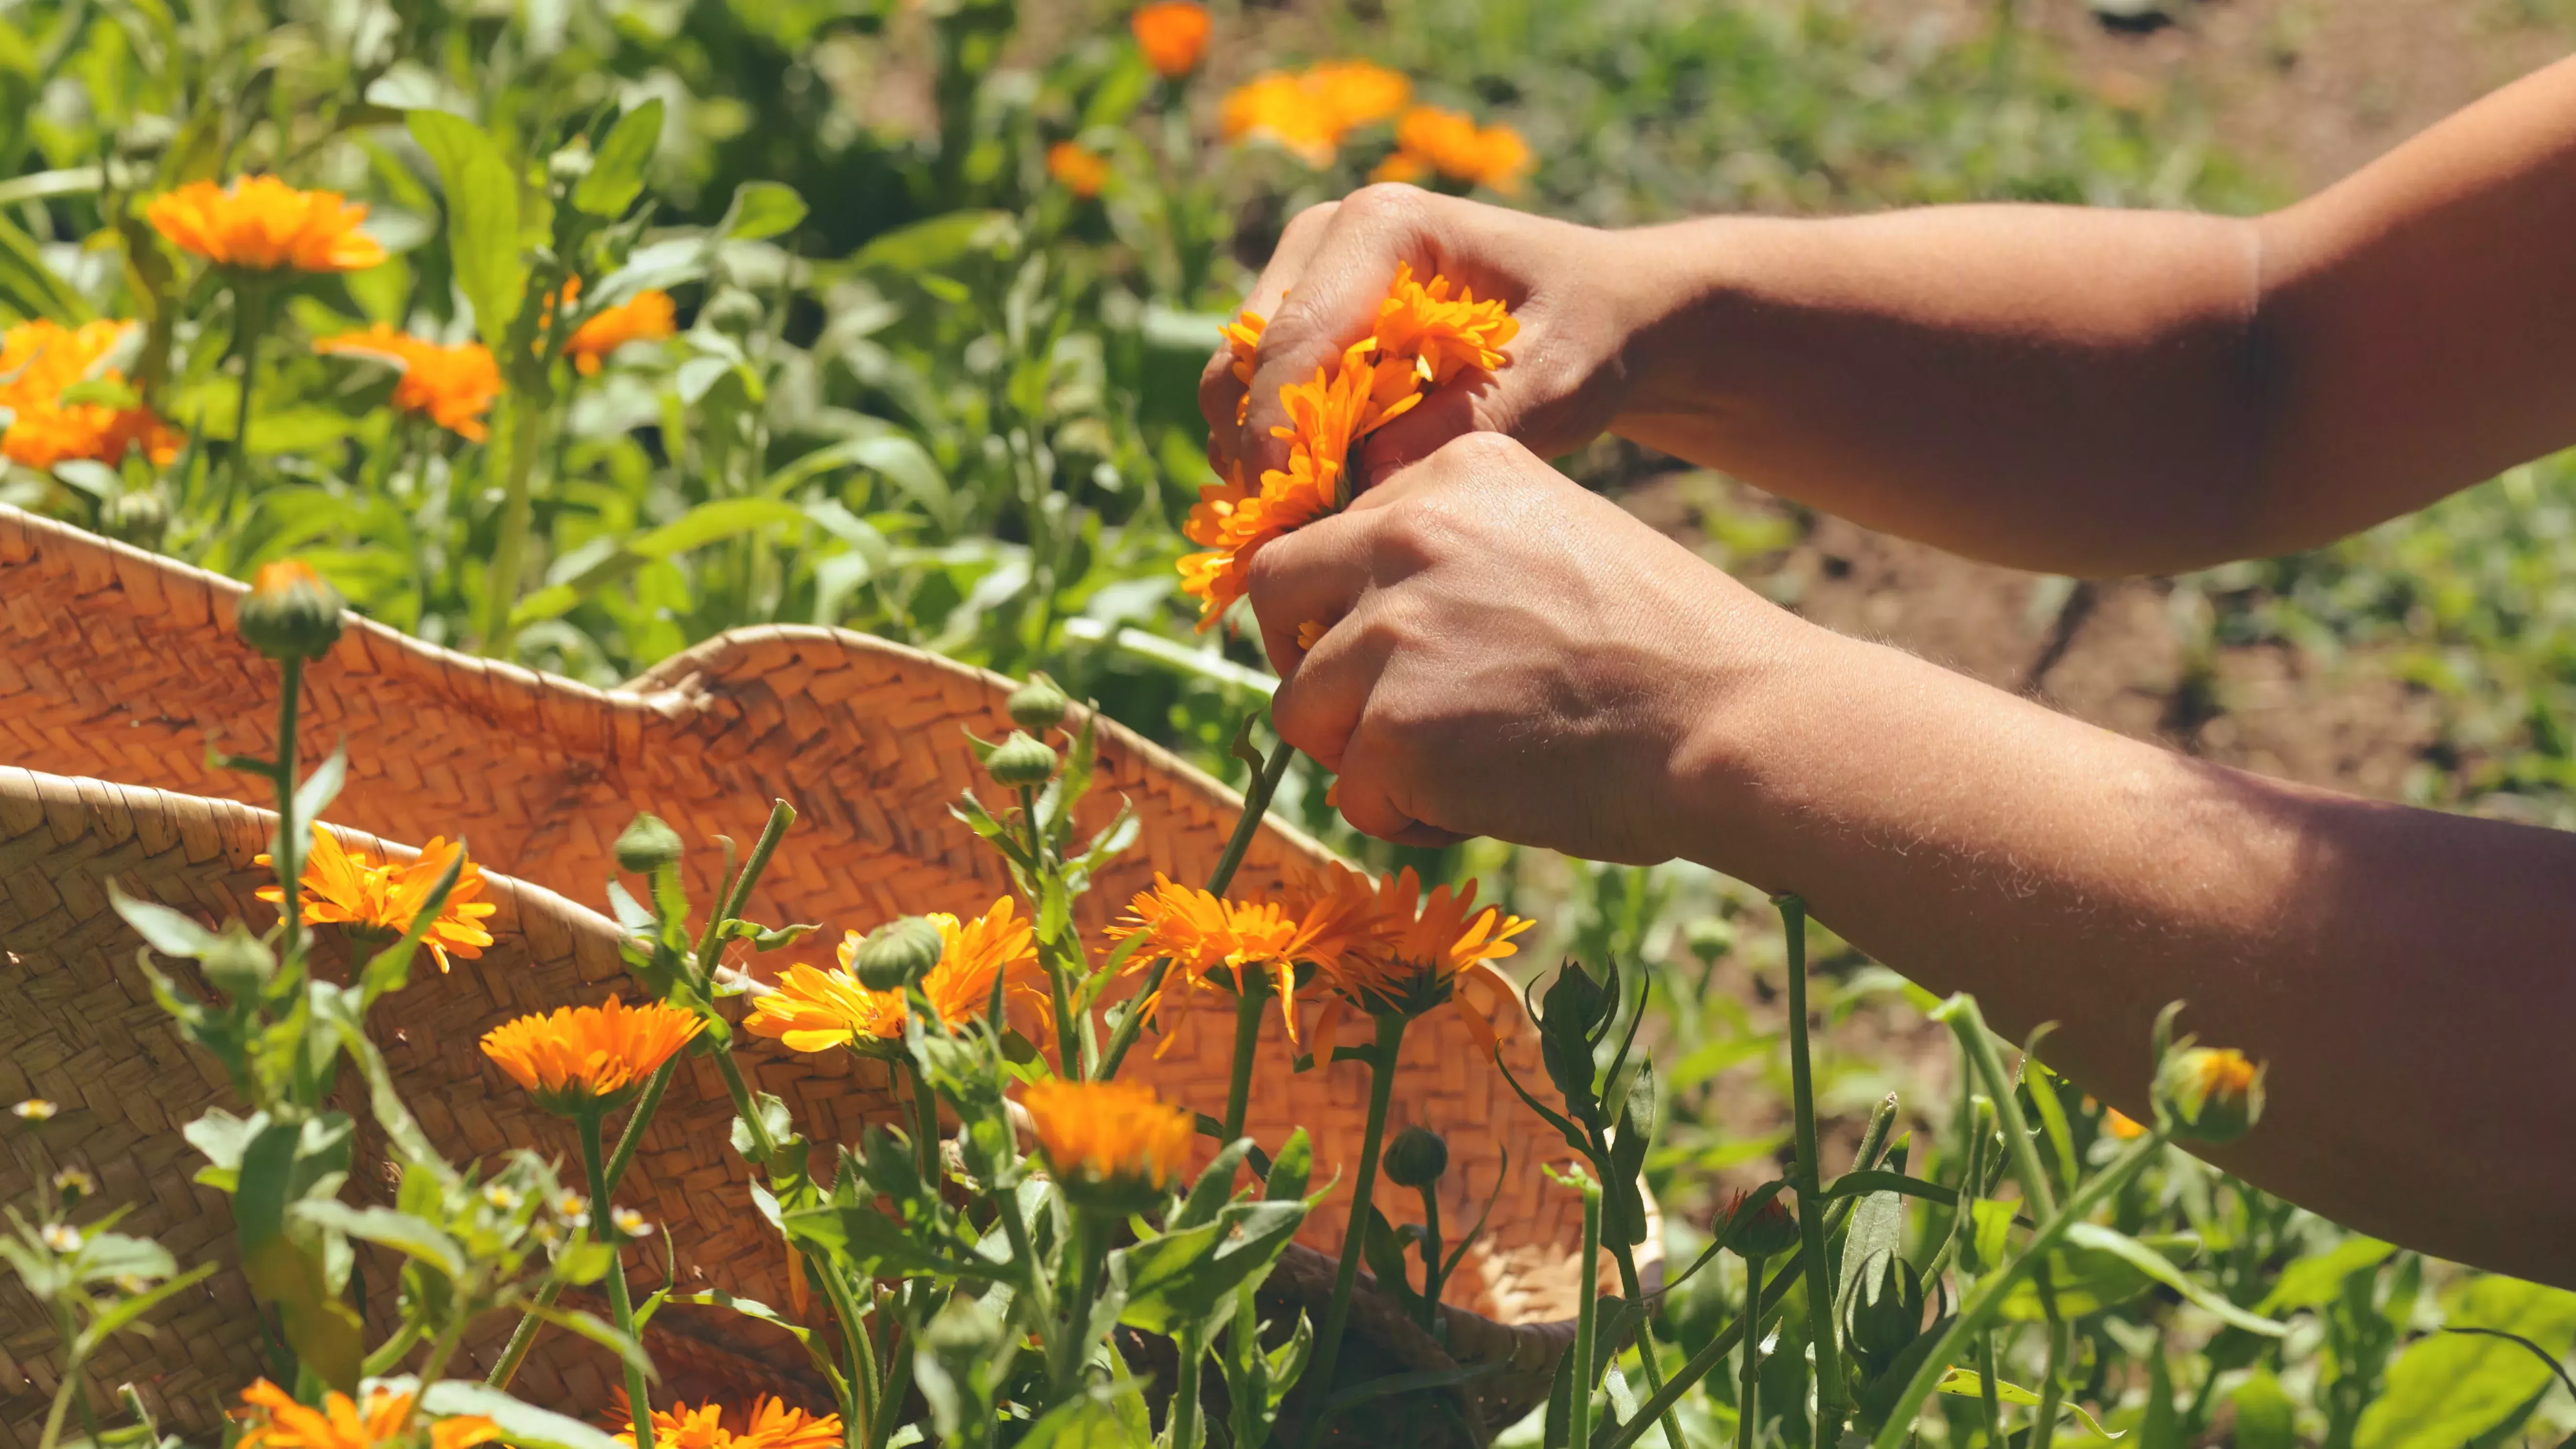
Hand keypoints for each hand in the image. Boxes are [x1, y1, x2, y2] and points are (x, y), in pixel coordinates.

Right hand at [1199, 184, 1651, 485]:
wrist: (1596, 309)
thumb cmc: (1583, 335)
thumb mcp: (1552, 382)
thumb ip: (1465, 424)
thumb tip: (1370, 478)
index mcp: (1384, 227)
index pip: (1295, 337)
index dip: (1280, 434)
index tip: (1296, 516)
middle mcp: (1327, 236)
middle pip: (1246, 356)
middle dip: (1264, 449)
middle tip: (1305, 532)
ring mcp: (1307, 274)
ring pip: (1234, 378)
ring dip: (1261, 454)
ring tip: (1316, 520)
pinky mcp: (1302, 318)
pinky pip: (1253, 393)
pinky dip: (1274, 449)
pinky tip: (1325, 496)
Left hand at [1248, 432, 1801, 861]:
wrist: (1733, 721)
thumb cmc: (1666, 652)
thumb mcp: (1554, 543)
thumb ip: (1454, 555)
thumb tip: (1360, 612)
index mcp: (1453, 473)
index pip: (1326, 530)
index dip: (1338, 602)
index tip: (1380, 647)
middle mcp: (1407, 532)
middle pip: (1274, 594)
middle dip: (1308, 659)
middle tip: (1372, 713)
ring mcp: (1392, 631)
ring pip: (1301, 706)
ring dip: (1362, 752)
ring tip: (1456, 770)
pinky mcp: (1393, 729)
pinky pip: (1351, 793)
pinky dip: (1404, 818)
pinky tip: (1480, 807)